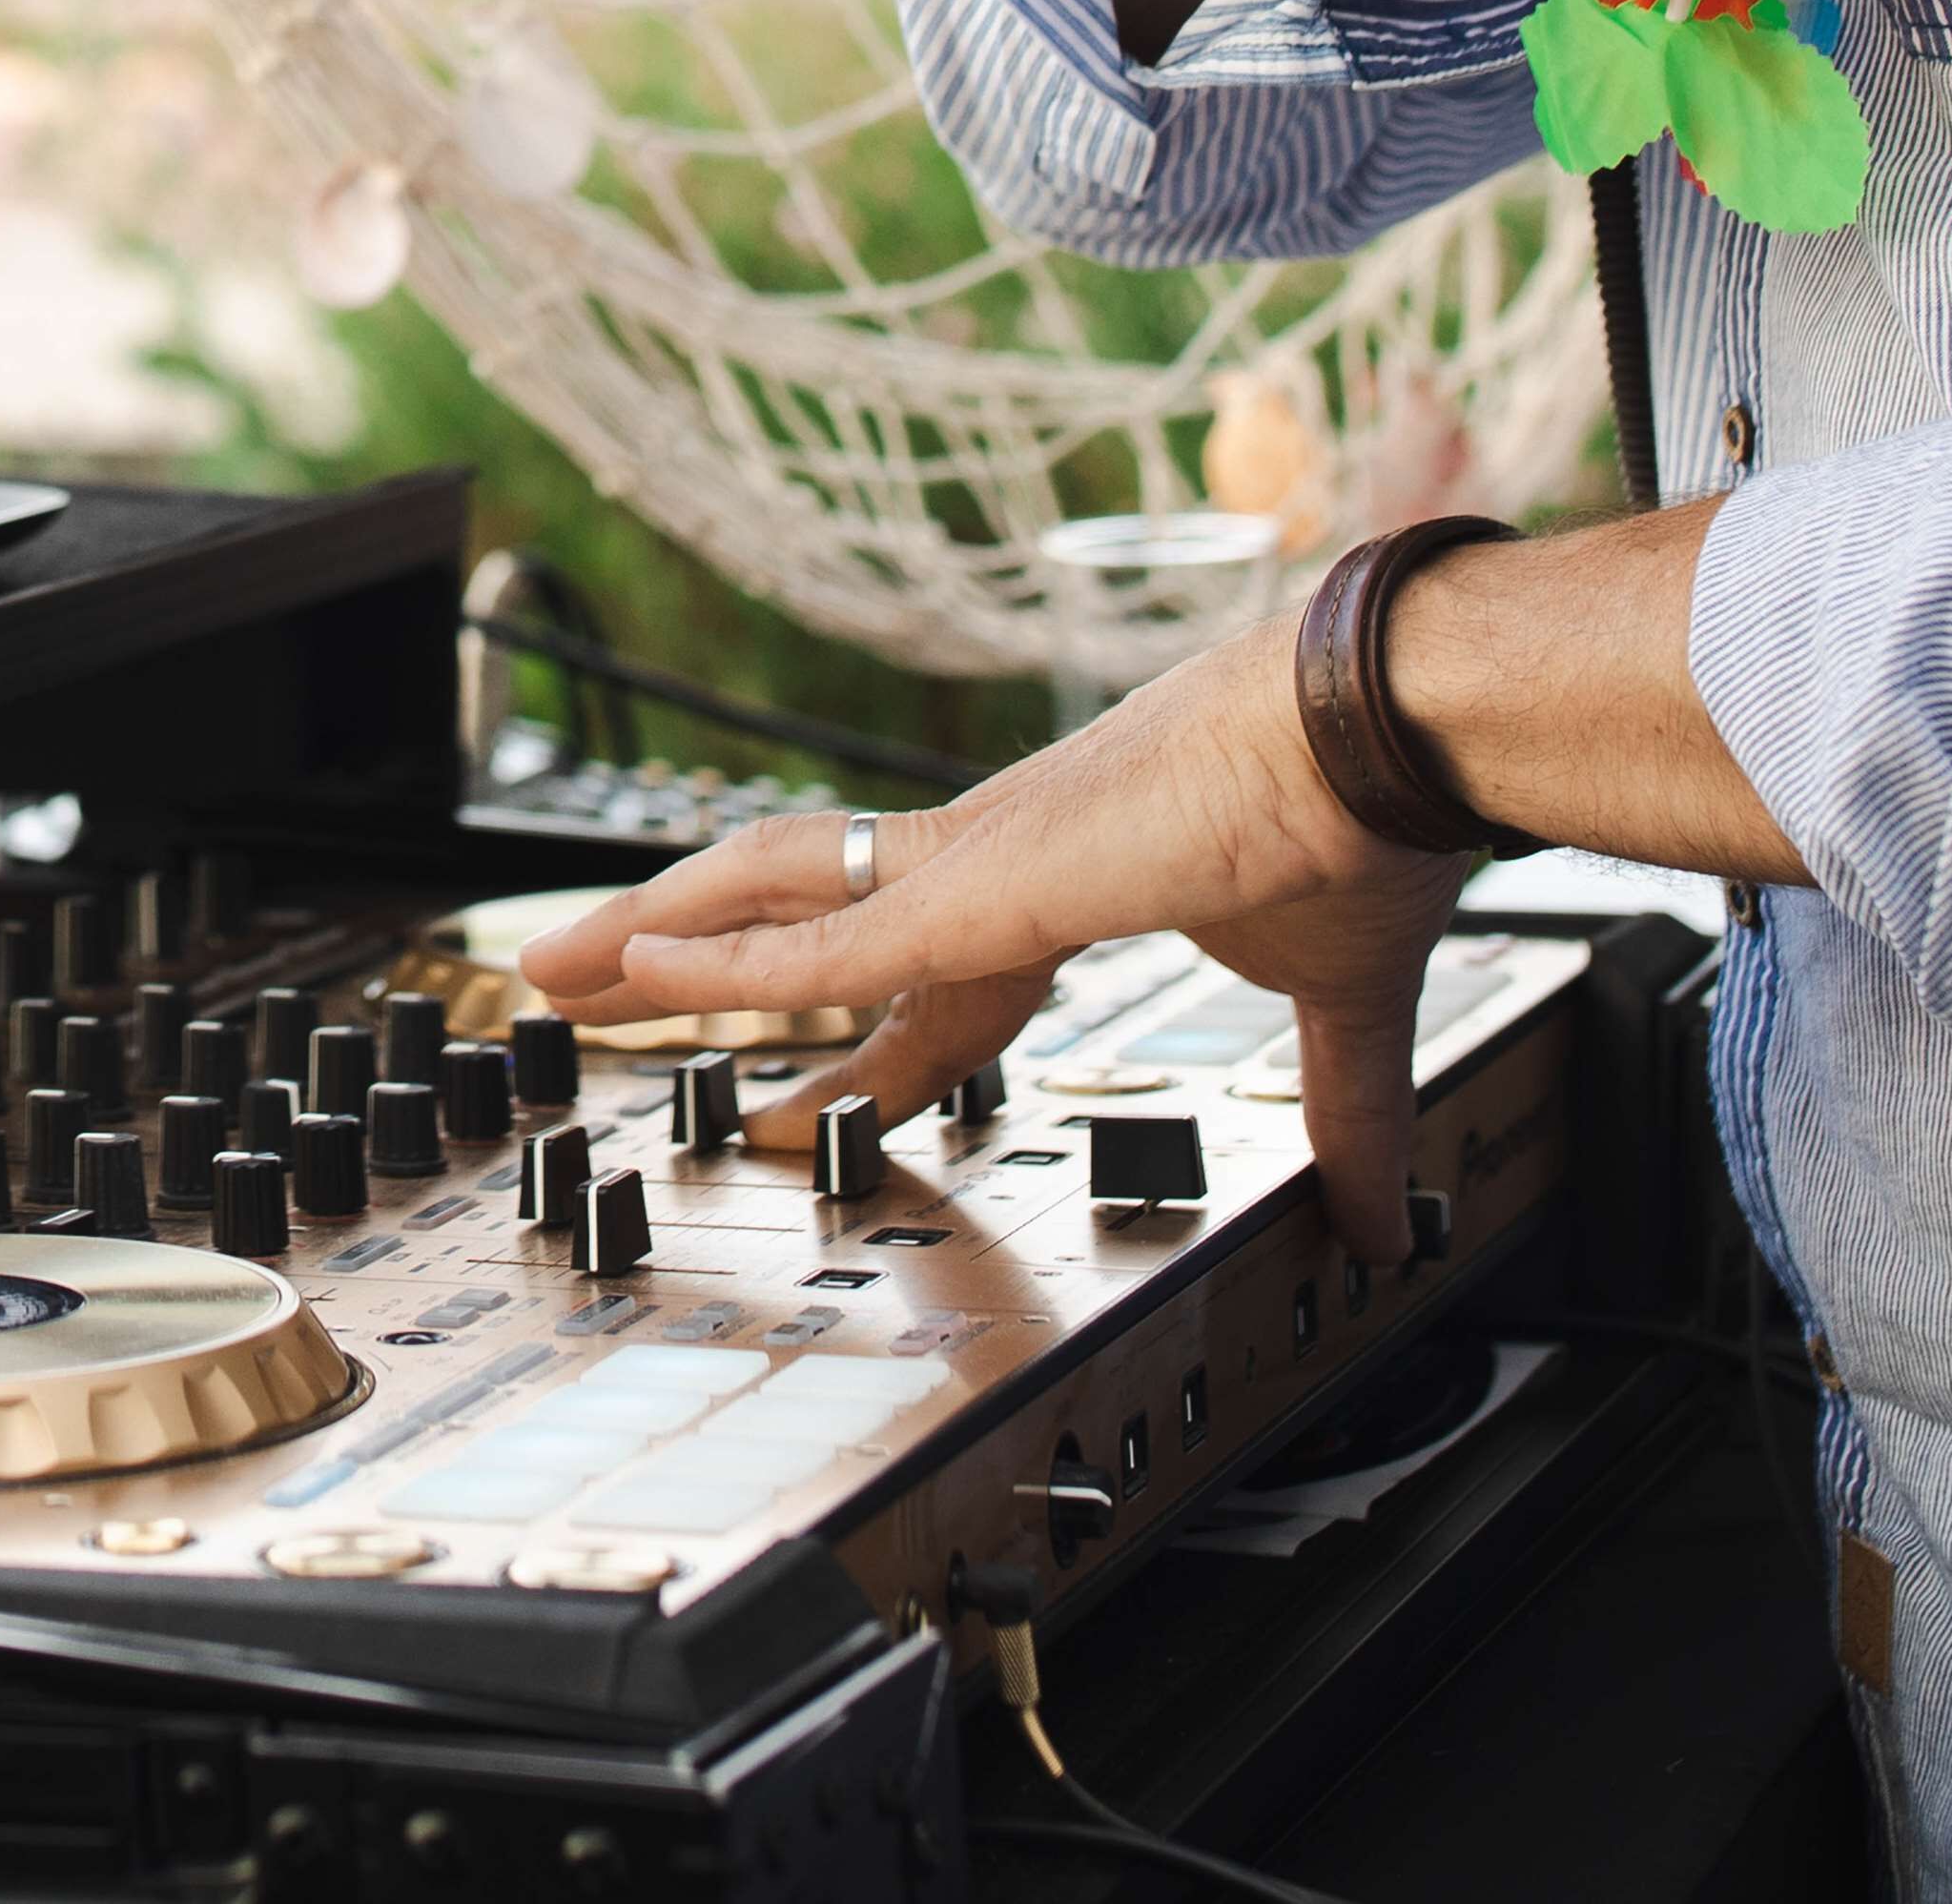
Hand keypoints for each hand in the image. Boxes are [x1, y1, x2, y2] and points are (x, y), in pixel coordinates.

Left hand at [516, 619, 1473, 1261]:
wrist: (1393, 730)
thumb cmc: (1371, 828)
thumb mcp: (1338, 1005)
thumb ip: (1343, 1112)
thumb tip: (1387, 1220)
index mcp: (1065, 884)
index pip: (922, 977)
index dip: (850, 1046)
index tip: (799, 1101)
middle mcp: (995, 861)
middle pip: (802, 917)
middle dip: (692, 959)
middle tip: (588, 984)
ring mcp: (977, 860)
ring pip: (774, 897)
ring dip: (662, 936)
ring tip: (558, 968)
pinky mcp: (984, 878)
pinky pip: (827, 936)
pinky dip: (733, 963)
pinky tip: (647, 976)